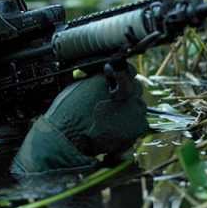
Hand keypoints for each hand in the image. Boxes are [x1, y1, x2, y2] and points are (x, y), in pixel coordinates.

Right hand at [12, 65, 148, 174]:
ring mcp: (134, 107)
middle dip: (127, 95)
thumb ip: (97, 80)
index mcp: (111, 76)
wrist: (68, 136)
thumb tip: (104, 77)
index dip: (125, 77)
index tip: (122, 82)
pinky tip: (116, 130)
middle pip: (136, 88)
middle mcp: (126, 89)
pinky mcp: (138, 125)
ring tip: (112, 121)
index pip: (128, 70)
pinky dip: (130, 127)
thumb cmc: (67, 113)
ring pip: (139, 107)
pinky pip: (139, 123)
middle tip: (114, 106)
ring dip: (129, 112)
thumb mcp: (78, 86)